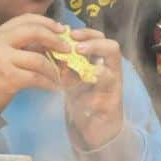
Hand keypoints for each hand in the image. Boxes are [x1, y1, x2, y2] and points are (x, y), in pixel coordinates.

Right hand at [0, 14, 70, 111]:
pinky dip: (48, 83)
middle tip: (68, 49)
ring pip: (38, 59)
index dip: (47, 22)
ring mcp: (2, 59)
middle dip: (55, 39)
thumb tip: (52, 43)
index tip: (62, 30)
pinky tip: (54, 87)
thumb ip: (23, 46)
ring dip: (54, 69)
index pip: (26, 19)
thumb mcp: (3, 54)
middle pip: (34, 32)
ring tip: (60, 76)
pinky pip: (36, 77)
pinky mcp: (8, 77)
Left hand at [64, 28, 123, 149]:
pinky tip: (83, 103)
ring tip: (84, 73)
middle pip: (113, 48)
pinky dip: (92, 101)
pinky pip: (104, 102)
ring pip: (112, 75)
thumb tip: (46, 47)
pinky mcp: (111, 109)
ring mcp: (113, 90)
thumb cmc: (83, 98)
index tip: (70, 33)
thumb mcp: (71, 77)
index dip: (86, 33)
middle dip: (95, 45)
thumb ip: (63, 64)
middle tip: (77, 48)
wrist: (96, 127)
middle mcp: (111, 72)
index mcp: (101, 60)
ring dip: (97, 72)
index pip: (99, 37)